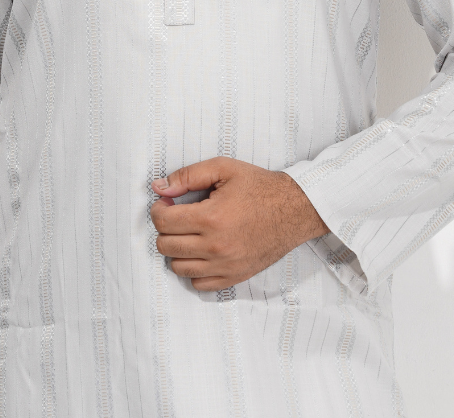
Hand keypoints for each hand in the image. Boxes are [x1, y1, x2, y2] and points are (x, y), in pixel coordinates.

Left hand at [149, 157, 329, 291]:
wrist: (294, 209)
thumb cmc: (258, 187)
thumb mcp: (223, 168)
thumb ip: (187, 176)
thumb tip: (159, 187)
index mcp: (211, 218)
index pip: (163, 222)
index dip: (159, 209)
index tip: (167, 203)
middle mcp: (216, 247)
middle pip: (166, 246)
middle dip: (166, 228)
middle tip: (177, 216)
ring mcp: (225, 266)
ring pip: (179, 268)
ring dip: (178, 250)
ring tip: (190, 233)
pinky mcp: (234, 277)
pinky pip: (199, 284)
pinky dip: (194, 269)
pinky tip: (202, 251)